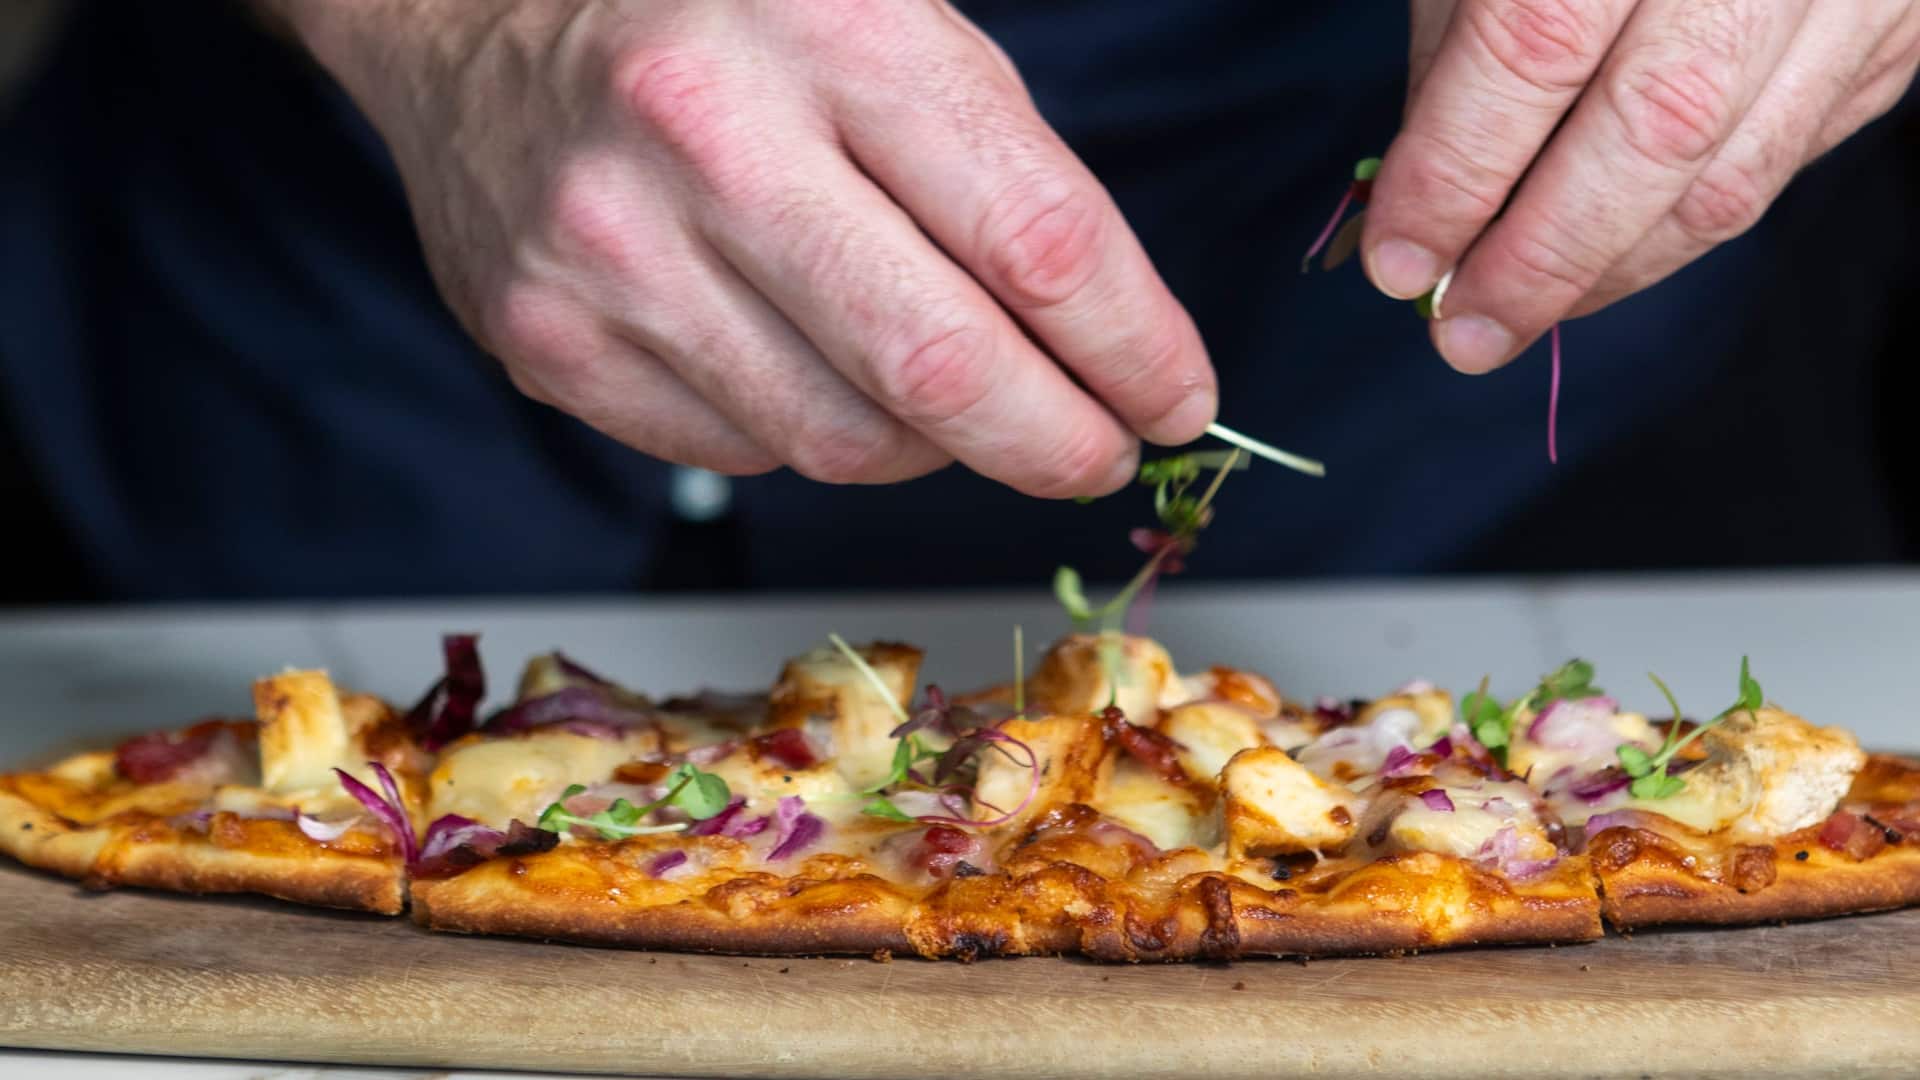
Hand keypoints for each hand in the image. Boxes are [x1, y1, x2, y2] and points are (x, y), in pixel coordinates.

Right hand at [274, 0, 1215, 495]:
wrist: (474, 13)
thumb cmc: (724, 17)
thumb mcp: (886, 21)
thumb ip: (1004, 172)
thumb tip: (1115, 352)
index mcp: (834, 29)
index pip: (1039, 240)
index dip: (1136, 348)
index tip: (1176, 398)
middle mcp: (712, 140)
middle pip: (942, 370)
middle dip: (1056, 441)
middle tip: (1098, 453)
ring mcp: (614, 254)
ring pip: (843, 440)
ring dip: (930, 443)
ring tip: (940, 390)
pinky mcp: (549, 342)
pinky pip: (741, 453)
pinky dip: (805, 430)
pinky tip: (805, 363)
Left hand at [1364, 0, 1919, 372]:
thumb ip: (1460, 44)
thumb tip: (1425, 196)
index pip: (1537, 44)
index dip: (1459, 169)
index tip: (1399, 258)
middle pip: (1654, 129)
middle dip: (1540, 258)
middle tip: (1459, 331)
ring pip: (1732, 173)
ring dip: (1611, 270)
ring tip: (1519, 313)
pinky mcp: (1899, 32)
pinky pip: (1785, 161)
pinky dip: (1682, 229)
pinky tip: (1608, 260)